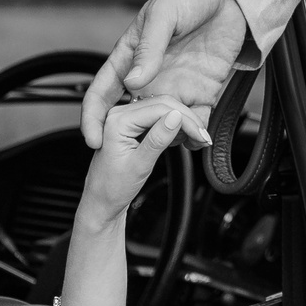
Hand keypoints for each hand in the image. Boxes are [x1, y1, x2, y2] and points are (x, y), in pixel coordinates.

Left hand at [77, 97, 207, 229]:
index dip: (185, 119)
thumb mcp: (139, 165)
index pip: (159, 109)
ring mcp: (126, 118)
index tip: (201, 135)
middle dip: (187, 119)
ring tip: (197, 138)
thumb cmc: (112, 188)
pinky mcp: (133, 125)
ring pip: (163, 109)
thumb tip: (176, 117)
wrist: (102, 202)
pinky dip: (174, 125)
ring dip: (183, 121)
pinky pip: (158, 117)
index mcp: (117, 121)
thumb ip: (157, 139)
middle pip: (163, 104)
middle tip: (204, 137)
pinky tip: (185, 137)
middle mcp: (120, 114)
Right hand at [81, 0, 250, 147]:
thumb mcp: (164, 15)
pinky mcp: (202, 90)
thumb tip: (133, 82)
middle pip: (132, 115)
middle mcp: (150, 76)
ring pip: (163, 123)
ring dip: (167, 138)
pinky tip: (200, 139)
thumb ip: (148, 49)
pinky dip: (196, 133)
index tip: (93, 139)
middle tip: (139, 149)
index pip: (102, 90)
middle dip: (132, 137)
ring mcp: (176, 85)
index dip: (93, 116)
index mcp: (130, 56)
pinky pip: (195, 118)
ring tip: (175, 143)